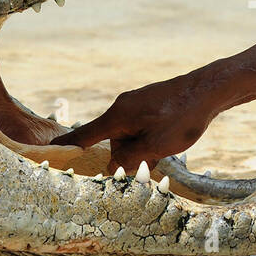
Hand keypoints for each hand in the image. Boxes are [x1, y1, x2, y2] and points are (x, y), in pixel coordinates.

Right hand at [51, 75, 217, 172]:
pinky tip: (170, 138)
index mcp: (117, 117)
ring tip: (168, 146)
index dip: (66, 147)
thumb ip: (130, 159)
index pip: (84, 136)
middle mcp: (121, 108)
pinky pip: (141, 127)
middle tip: (154, 159)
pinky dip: (151, 138)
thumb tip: (112, 166)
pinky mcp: (149, 104)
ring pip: (130, 137)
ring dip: (144, 148)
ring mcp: (135, 104)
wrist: (208, 90)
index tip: (47, 152)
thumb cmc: (182, 117)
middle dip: (129, 156)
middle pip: (113, 142)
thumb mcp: (155, 146)